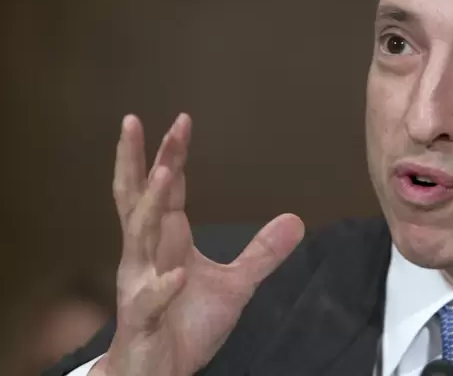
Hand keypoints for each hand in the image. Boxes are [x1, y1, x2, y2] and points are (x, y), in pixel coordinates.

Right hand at [92, 114, 304, 375]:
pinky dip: (163, 287)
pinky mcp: (142, 320)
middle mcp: (145, 256)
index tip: (181, 122)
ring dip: (151, 206)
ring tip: (165, 173)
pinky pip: (150, 300)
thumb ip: (261, 253)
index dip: (170, 156)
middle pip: (138, 200)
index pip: (166, 190)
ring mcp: (139, 285)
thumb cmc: (184, 324)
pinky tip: (180, 274)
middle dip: (141, 161)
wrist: (157, 371)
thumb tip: (296, 220)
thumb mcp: (234, 285)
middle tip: (139, 121)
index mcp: (165, 242)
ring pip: (138, 239)